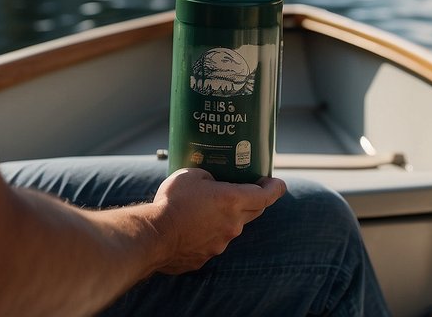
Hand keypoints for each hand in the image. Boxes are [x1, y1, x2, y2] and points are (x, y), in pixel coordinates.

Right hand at [146, 169, 286, 273]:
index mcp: (232, 201)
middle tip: (250, 189)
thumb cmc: (172, 202)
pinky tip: (191, 227)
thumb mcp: (191, 174)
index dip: (275, 188)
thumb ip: (209, 177)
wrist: (153, 236)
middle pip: (254, 211)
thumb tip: (211, 182)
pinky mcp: (206, 257)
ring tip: (206, 208)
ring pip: (233, 227)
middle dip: (256, 200)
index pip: (266, 196)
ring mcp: (221, 243)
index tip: (278, 183)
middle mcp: (233, 224)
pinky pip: (213, 241)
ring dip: (227, 217)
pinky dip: (208, 233)